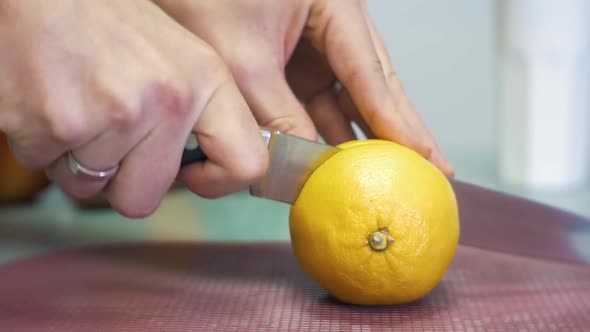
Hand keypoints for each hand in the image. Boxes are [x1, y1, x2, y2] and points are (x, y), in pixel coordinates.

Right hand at [0, 0, 267, 216]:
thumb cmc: (100, 20)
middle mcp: (170, 99)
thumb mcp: (173, 54)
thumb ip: (196, 111)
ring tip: (72, 104)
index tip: (191, 172)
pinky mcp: (61, 123)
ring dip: (75, 159)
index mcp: (206, 80)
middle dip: (117, 179)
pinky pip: (49, 169)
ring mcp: (118, 113)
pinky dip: (42, 146)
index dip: (216, 182)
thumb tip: (210, 163)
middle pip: (145, 198)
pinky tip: (46, 102)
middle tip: (103, 133)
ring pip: (91, 186)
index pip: (247, 163)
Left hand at [152, 0, 453, 175]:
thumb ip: (275, 114)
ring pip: (348, 100)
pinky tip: (337, 164)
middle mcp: (334, 27)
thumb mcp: (240, 58)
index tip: (429, 160)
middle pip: (375, 88)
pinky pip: (318, 104)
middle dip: (398, 133)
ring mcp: (315, 47)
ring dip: (360, 139)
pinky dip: (324, 133)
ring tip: (389, 177)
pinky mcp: (295, 64)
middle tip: (433, 171)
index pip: (373, 76)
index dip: (401, 124)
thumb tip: (302, 163)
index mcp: (334, 9)